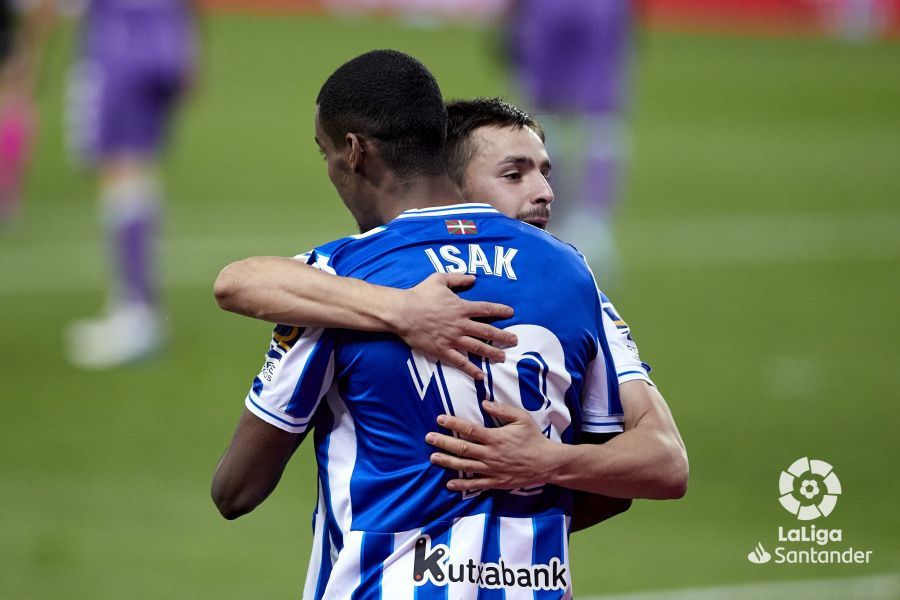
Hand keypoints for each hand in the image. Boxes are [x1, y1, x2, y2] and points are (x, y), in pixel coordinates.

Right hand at [392, 273, 516, 379]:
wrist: (402, 312)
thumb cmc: (419, 294)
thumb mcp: (439, 279)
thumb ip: (458, 278)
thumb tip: (473, 278)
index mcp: (461, 307)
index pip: (486, 309)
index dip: (500, 310)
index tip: (511, 313)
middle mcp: (460, 324)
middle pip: (487, 331)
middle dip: (503, 336)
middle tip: (515, 340)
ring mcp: (452, 339)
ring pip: (477, 348)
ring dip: (492, 353)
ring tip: (503, 358)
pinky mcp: (442, 350)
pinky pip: (460, 361)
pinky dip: (471, 369)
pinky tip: (480, 375)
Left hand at [425, 401, 558, 490]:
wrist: (546, 463)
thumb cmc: (533, 438)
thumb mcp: (522, 418)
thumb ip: (502, 410)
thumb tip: (484, 403)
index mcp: (495, 438)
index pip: (469, 429)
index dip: (453, 424)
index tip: (439, 419)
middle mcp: (490, 454)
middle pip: (462, 448)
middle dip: (443, 443)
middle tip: (429, 438)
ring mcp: (492, 470)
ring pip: (465, 466)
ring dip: (447, 462)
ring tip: (433, 458)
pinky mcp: (496, 482)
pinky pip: (476, 484)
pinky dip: (462, 485)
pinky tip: (449, 484)